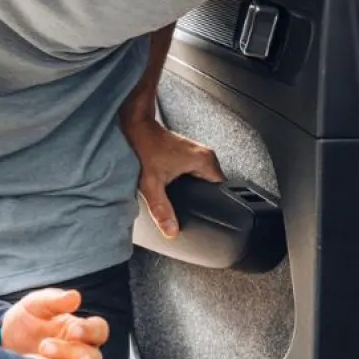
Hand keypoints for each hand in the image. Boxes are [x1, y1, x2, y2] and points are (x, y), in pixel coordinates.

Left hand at [1, 287, 108, 358]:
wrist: (3, 345)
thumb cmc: (23, 322)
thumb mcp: (34, 306)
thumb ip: (53, 300)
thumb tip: (75, 296)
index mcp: (79, 329)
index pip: (99, 329)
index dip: (89, 330)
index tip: (72, 330)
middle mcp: (83, 351)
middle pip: (93, 353)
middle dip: (72, 352)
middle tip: (45, 347)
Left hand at [121, 114, 222, 240]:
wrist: (136, 127)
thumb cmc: (145, 148)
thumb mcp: (152, 184)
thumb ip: (161, 209)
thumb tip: (171, 231)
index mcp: (205, 161)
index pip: (222, 189)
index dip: (214, 204)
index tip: (205, 213)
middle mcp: (205, 155)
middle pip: (214, 186)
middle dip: (203, 198)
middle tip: (190, 206)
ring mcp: (198, 152)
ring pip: (205, 179)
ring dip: (196, 188)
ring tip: (183, 196)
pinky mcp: (189, 152)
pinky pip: (197, 172)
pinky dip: (190, 180)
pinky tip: (179, 186)